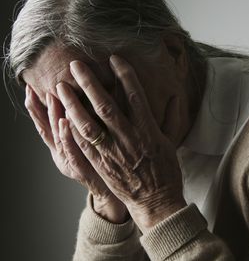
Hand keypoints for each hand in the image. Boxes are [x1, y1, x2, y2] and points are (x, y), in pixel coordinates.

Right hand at [24, 84, 128, 223]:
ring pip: (59, 139)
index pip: (46, 124)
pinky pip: (74, 153)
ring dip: (54, 117)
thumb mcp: (91, 142)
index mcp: (63, 146)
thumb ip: (87, 123)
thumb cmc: (105, 164)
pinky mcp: (85, 171)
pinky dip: (67, 138)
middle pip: (47, 130)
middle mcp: (63, 155)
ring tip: (52, 98)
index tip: (30, 88)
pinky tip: (65, 122)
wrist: (115, 193)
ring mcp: (72, 163)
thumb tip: (88, 98)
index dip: (36, 108)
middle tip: (33, 90)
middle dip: (39, 110)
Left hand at [56, 55, 185, 231]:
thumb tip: (176, 96)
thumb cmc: (165, 170)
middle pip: (106, 106)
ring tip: (60, 88)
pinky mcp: (101, 165)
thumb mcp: (171, 141)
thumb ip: (171, 117)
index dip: (124, 75)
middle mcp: (128, 138)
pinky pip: (82, 145)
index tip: (113, 59)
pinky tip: (59, 116)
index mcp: (147, 130)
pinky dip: (70, 131)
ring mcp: (113, 152)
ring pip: (88, 125)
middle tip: (75, 66)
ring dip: (72, 104)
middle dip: (89, 84)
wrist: (156, 201)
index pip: (134, 96)